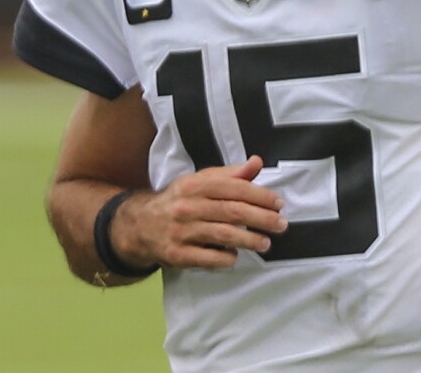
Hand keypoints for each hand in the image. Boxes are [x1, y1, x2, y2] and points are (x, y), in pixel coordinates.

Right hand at [120, 155, 286, 269]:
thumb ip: (229, 174)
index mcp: (194, 185)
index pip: (233, 188)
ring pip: (223, 235)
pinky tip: (235, 256)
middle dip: (261, 218)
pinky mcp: (176, 254)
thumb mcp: (199, 182)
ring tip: (266, 243)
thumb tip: (256, 162)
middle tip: (281, 224)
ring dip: (249, 240)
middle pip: (232, 212)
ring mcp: (181, 231)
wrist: (139, 225)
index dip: (259, 195)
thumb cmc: (179, 201)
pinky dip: (225, 258)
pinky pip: (207, 258)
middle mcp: (187, 206)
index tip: (278, 203)